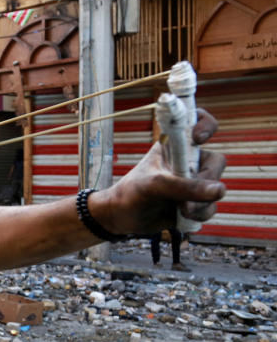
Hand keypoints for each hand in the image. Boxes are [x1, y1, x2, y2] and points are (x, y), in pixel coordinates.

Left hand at [91, 108, 225, 235]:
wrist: (123, 218)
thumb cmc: (132, 192)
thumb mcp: (153, 186)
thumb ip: (184, 186)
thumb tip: (219, 191)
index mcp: (174, 145)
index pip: (198, 122)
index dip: (205, 125)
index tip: (198, 139)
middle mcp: (188, 160)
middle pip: (216, 162)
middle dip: (206, 181)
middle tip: (187, 194)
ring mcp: (194, 180)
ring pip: (216, 188)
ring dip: (202, 203)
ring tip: (181, 209)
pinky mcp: (197, 200)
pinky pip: (211, 206)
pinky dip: (201, 213)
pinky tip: (183, 216)